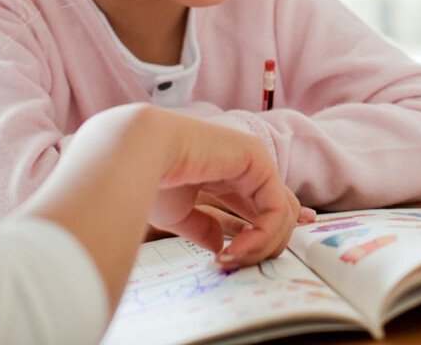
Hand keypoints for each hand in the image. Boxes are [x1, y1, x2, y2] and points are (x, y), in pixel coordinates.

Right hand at [148, 113, 303, 265]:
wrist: (138, 155)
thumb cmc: (149, 178)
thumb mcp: (179, 213)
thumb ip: (202, 227)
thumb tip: (218, 245)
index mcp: (225, 173)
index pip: (261, 202)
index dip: (269, 230)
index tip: (263, 254)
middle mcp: (243, 165)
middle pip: (278, 211)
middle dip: (266, 244)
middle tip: (238, 264)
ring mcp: (254, 161)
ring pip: (282, 214)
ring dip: (260, 246)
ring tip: (231, 259)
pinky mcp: (259, 162)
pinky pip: (276, 210)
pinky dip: (261, 237)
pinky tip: (236, 249)